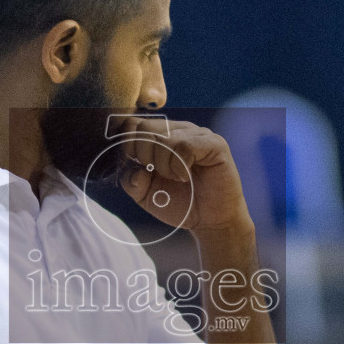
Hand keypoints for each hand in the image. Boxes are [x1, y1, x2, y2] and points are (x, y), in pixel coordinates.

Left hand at [114, 117, 253, 237]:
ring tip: (176, 178)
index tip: (139, 166)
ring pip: (165, 137)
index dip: (128, 146)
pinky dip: (179, 167)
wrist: (209, 220)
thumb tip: (133, 170)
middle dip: (144, 156)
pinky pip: (185, 146)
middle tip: (159, 174)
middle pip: (145, 127)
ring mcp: (198, 134)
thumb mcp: (146, 196)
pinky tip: (185, 177)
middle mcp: (179, 129)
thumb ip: (131, 181)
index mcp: (160, 135)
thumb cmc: (181, 203)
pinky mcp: (215, 144)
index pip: (133, 123)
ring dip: (164, 166)